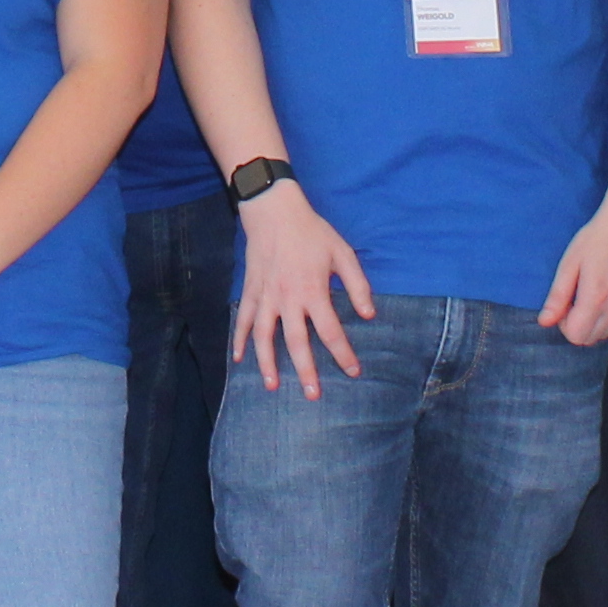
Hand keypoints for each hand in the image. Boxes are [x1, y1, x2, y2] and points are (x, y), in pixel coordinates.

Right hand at [230, 181, 374, 397]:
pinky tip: (238, 358)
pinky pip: (243, 319)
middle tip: (313, 395)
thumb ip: (357, 285)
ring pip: (264, 337)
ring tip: (272, 386)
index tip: (353, 371)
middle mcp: (288, 299)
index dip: (343, 354)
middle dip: (306, 371)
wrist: (274, 211)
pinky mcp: (251, 291)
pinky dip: (239, 339)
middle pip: (296, 342)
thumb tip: (369, 315)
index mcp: (313, 291)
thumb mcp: (342, 253)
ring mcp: (266, 296)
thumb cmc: (312, 232)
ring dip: (268, 363)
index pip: (330, 331)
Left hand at [540, 206, 607, 347]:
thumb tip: (544, 322)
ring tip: (590, 294)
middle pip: (590, 339)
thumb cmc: (596, 238)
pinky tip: (606, 291)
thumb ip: (557, 297)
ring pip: (606, 333)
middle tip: (574, 299)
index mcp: (597, 297)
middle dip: (577, 326)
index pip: (576, 335)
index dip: (564, 324)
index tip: (564, 304)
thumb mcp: (569, 264)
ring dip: (592, 322)